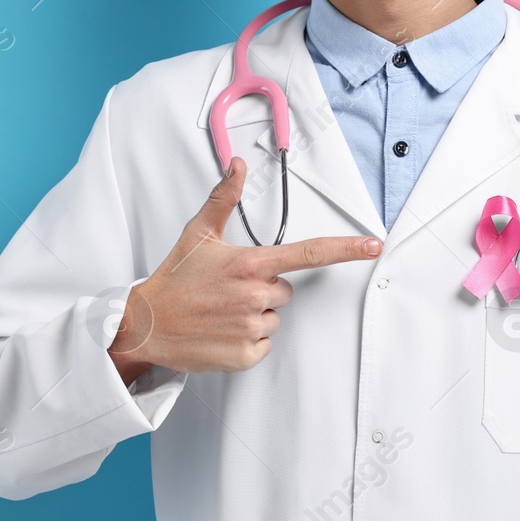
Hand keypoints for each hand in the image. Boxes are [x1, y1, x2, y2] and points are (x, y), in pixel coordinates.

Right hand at [110, 156, 381, 377]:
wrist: (146, 324)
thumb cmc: (175, 278)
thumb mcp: (198, 233)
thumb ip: (223, 197)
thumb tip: (237, 164)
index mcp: (250, 263)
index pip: (309, 253)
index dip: (346, 249)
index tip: (374, 245)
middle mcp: (255, 295)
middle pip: (284, 291)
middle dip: (262, 290)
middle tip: (227, 290)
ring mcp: (251, 327)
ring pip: (273, 319)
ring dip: (253, 316)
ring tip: (220, 312)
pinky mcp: (245, 355)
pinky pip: (263, 346)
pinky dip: (246, 342)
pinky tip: (220, 332)